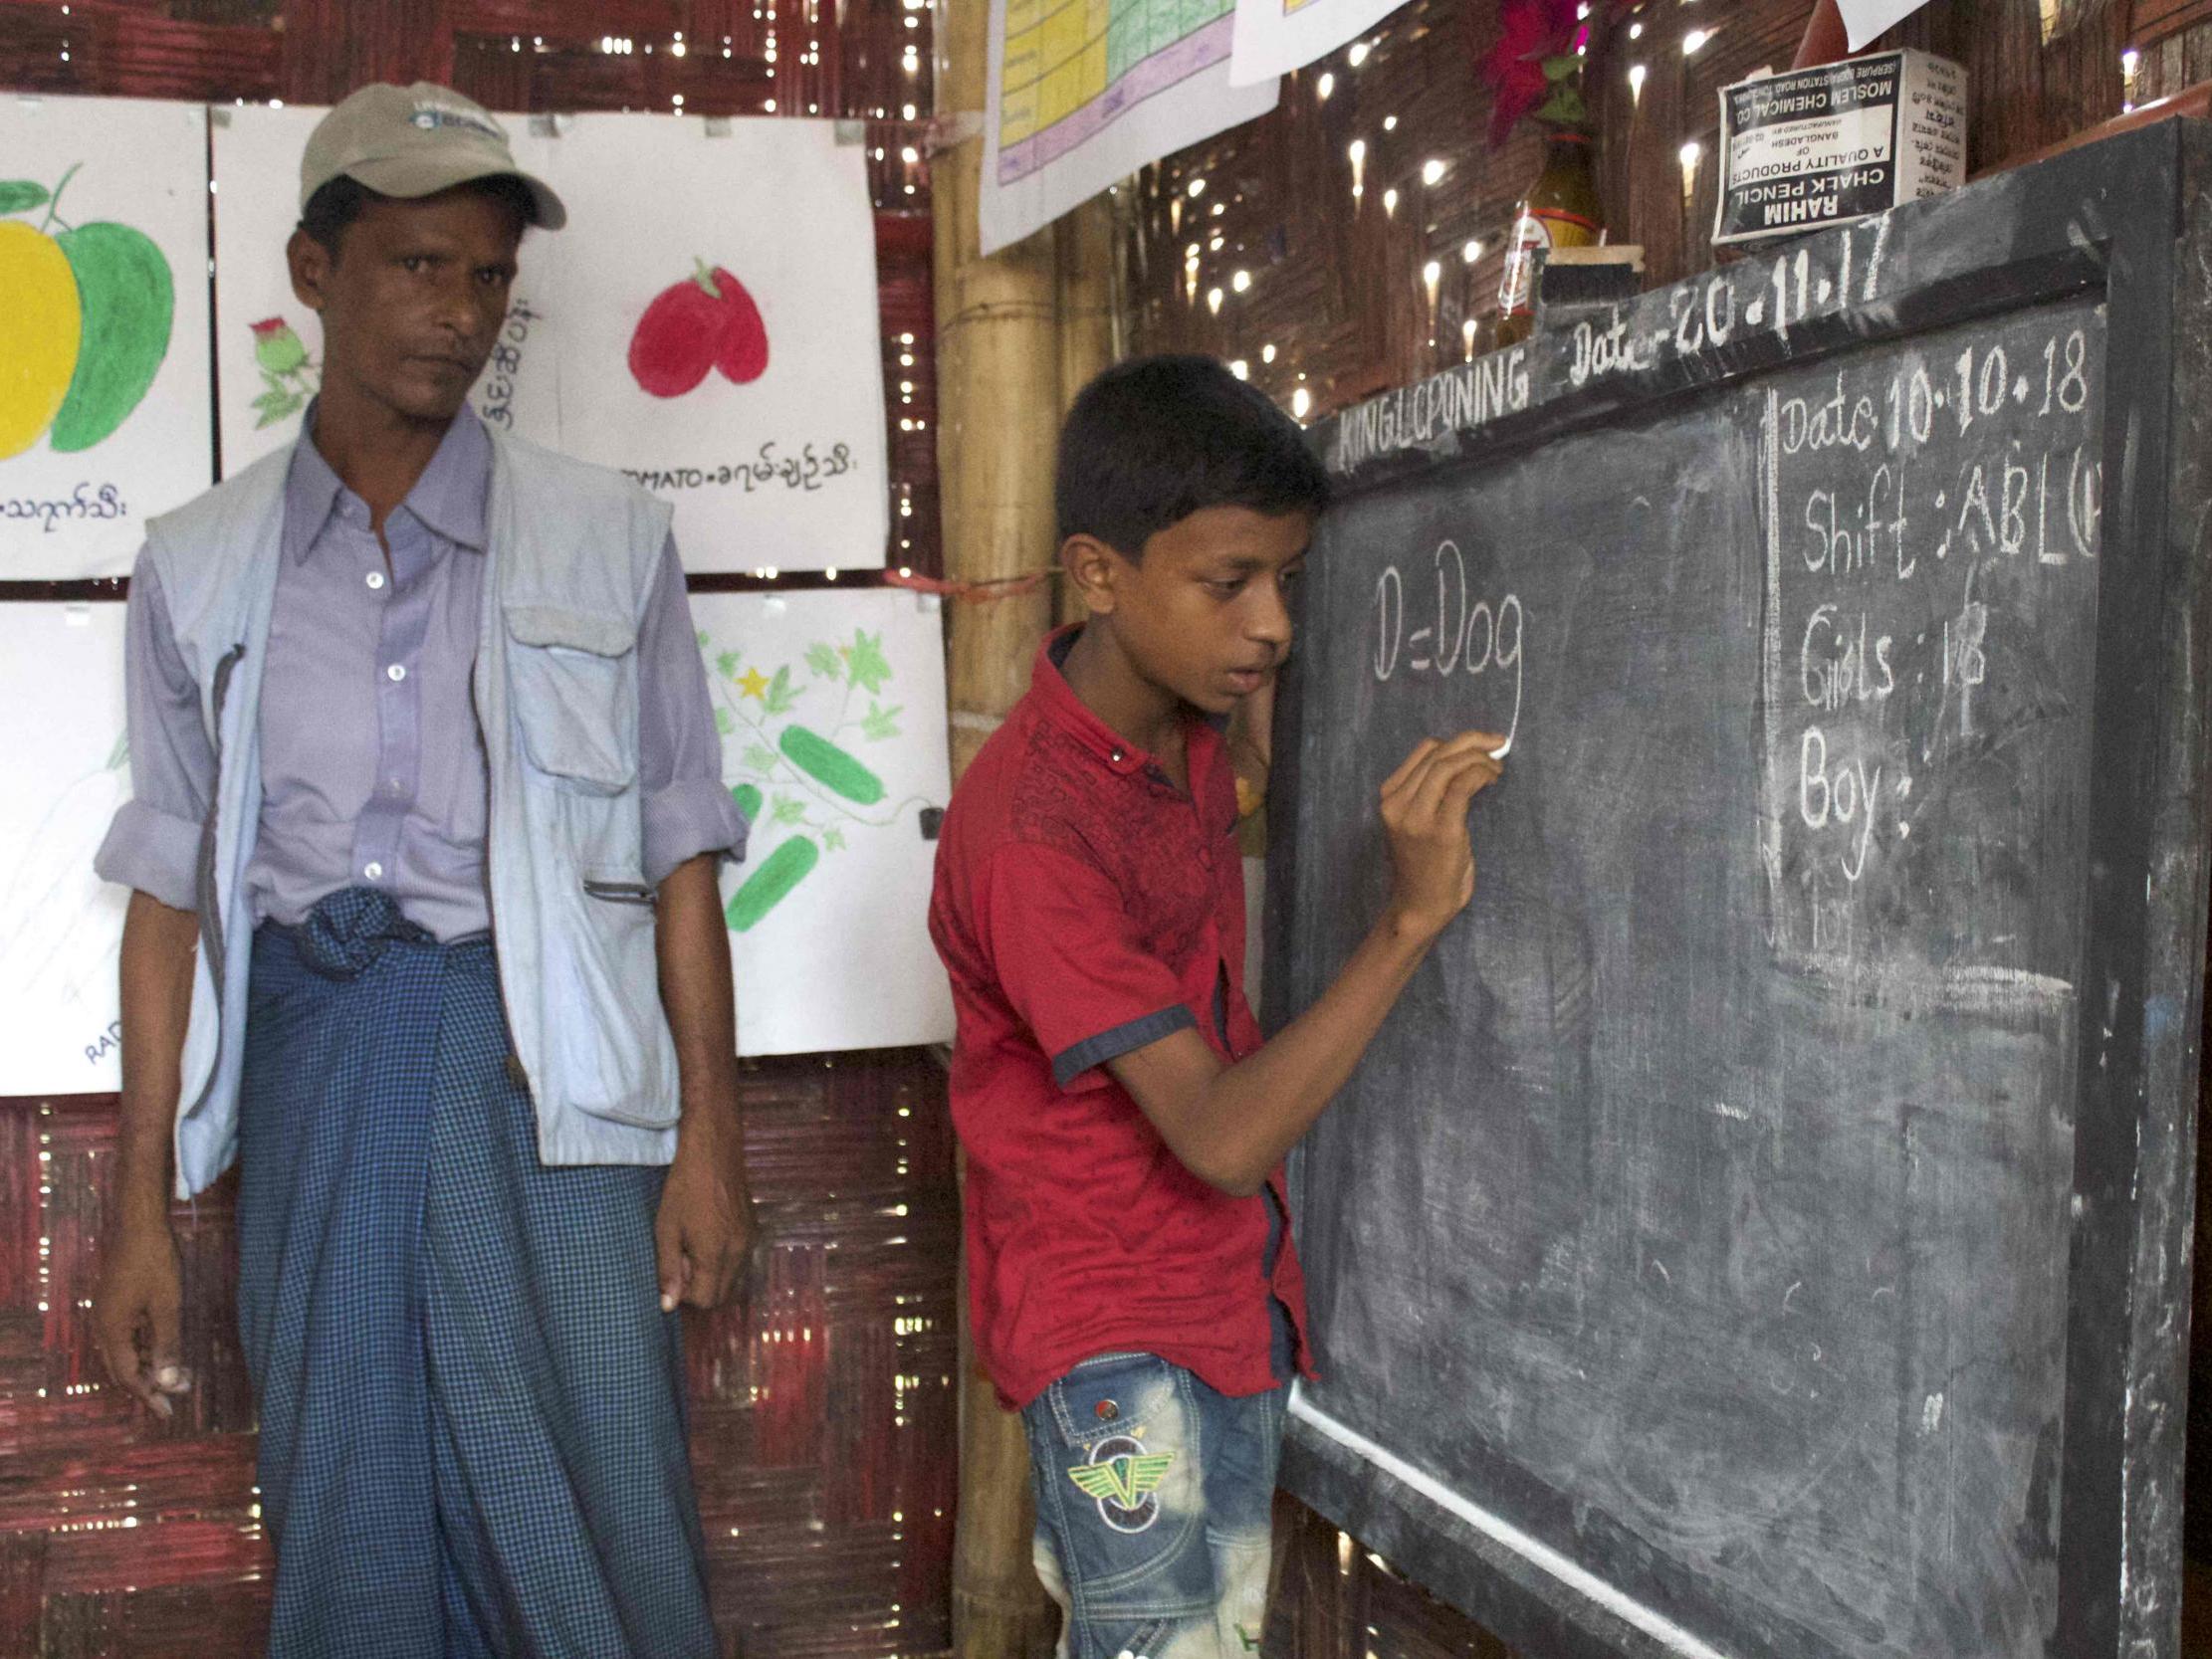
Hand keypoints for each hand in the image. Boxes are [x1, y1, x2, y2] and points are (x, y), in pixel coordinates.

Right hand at [94, 1216, 191, 1417]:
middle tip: (175, 1398)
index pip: (128, 1375)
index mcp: (111, 1331)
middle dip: (148, 1385)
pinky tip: (164, 1350)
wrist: (139, 1224)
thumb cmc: (155, 1262)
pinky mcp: (114, 1303)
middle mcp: (102, 1326)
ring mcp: (106, 1314)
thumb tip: (170, 1382)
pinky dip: (144, 1348)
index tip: (170, 1411)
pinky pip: (126, 1336)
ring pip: (124, 1353)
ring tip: (177, 1376)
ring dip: (148, 1366)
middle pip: (122, 1368)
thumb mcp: (167, 1305)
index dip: (149, 1395)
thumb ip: (167, 1344)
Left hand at [654, 1099, 756, 1311]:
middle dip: (700, 1287)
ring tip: (695, 1246)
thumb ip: (668, 1269)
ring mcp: (750, 1240)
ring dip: (713, 1274)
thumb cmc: (684, 1187)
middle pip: (722, 1295)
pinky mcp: (754, 1228)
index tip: (673, 1270)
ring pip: (733, 1278)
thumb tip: (668, 1306)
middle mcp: (739, 1252)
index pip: (705, 1300)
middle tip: (682, 1258)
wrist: (714, 1151)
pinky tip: (710, 1234)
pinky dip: (725, 1260)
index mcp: (715, 1254)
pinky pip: (740, 1260)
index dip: (685, 1294)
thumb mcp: (666, 1228)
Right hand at [1379, 731, 1505, 938]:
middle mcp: (1397, 804)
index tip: (1481, 744)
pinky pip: (1462, 787)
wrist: (1420, 906)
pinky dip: (1481, 774)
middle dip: (1473, 741)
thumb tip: (1467, 760)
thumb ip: (1429, 793)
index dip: (1457, 741)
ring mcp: (1416, 818)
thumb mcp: (1417, 822)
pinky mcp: (1441, 831)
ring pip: (1448, 766)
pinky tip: (1492, 778)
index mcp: (1390, 797)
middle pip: (1438, 753)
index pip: (1425, 751)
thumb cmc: (1424, 865)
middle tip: (1498, 744)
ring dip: (1479, 759)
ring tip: (1496, 768)